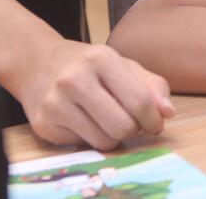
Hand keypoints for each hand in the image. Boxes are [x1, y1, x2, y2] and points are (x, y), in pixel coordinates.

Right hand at [15, 38, 174, 149]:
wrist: (37, 63)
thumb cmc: (88, 66)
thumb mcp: (122, 65)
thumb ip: (151, 86)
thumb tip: (168, 113)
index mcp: (100, 58)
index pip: (139, 101)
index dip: (153, 119)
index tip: (155, 124)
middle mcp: (74, 79)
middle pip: (122, 127)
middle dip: (133, 130)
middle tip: (131, 123)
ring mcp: (55, 103)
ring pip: (103, 142)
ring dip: (113, 138)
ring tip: (107, 121)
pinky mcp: (42, 124)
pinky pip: (81, 146)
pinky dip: (90, 139)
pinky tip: (84, 121)